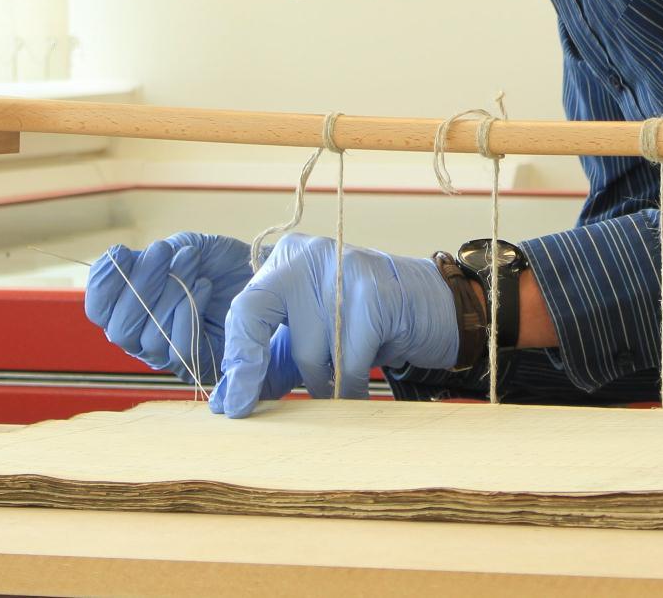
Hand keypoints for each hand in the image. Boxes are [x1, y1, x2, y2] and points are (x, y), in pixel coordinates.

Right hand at [85, 231, 252, 384]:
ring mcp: (170, 354)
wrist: (263, 273)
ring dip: (170, 293)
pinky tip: (204, 286)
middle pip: (119, 328)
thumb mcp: (182, 249)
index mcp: (131, 310)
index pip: (99, 310)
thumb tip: (119, 258)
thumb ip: (150, 257)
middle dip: (139, 285)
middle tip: (162, 250)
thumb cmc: (220, 263)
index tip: (121, 251)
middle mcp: (144, 338)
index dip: (103, 283)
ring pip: (149, 338)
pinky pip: (180, 347)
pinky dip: (188, 311)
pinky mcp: (199, 365)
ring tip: (190, 261)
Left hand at [210, 234, 458, 416]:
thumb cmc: (365, 322)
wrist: (432, 305)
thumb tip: (230, 400)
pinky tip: (358, 387)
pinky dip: (351, 386)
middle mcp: (308, 255)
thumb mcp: (312, 334)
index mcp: (285, 259)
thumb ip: (274, 359)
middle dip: (252, 367)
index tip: (232, 402)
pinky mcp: (374, 295)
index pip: (244, 307)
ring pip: (309, 349)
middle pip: (259, 316)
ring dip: (322, 379)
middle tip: (248, 407)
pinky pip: (347, 362)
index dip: (236, 358)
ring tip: (342, 372)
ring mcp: (342, 270)